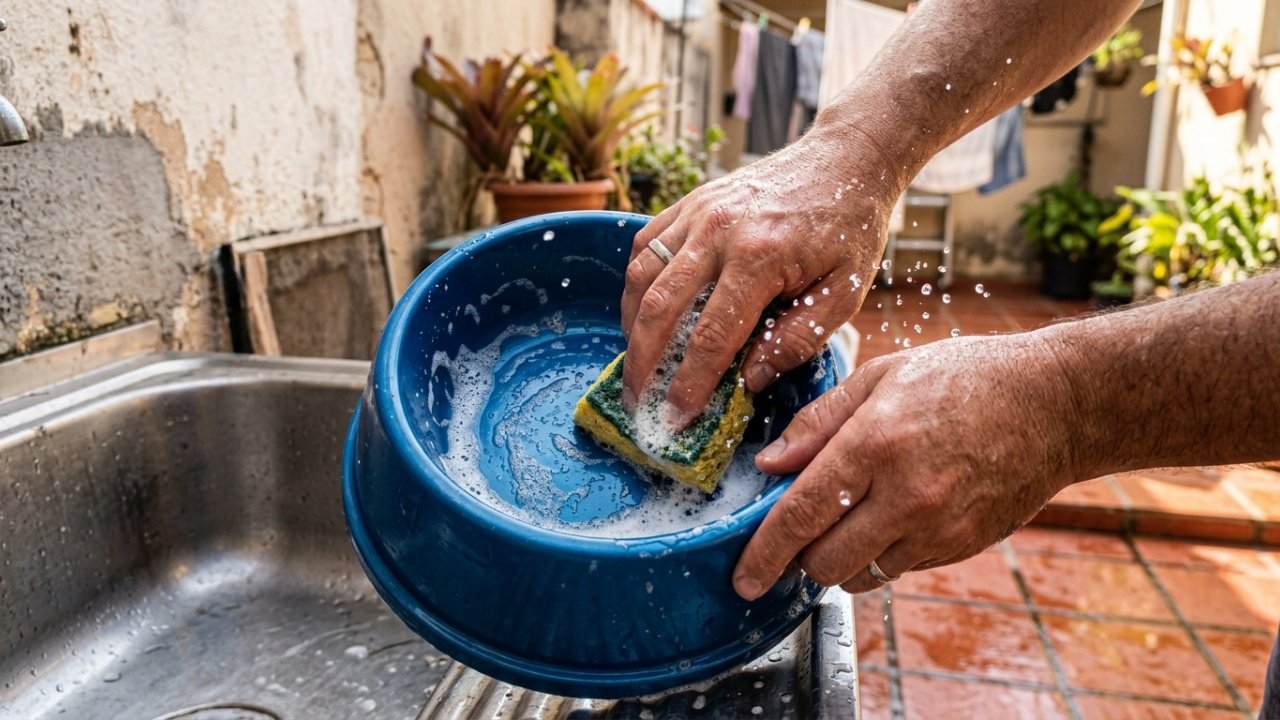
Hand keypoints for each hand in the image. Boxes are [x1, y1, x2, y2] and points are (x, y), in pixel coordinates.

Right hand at [619, 129, 897, 426]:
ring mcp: (698, 211)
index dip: (688, 385)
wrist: (847, 157)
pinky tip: (642, 314)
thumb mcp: (843, 294)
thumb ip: (795, 341)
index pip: (711, 337)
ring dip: (632, 327)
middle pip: (660, 309)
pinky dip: (635, 285)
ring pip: (641, 276)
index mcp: (759, 256)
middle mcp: (718, 230)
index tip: (675, 420)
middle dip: (644, 365)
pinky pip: (645, 245)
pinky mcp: (690, 201)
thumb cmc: (851, 228)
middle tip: (639, 405)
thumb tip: (746, 381)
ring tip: (637, 365)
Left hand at [732, 332, 1088, 598]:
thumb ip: (818, 423)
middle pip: (824, 561)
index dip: (762, 554)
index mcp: (874, 443)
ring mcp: (937, 527)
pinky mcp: (961, 546)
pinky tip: (892, 518)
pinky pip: (899, 570)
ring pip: (860, 576)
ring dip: (839, 561)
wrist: (1053, 403)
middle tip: (797, 534)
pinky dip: (881, 556)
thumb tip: (769, 464)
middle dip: (798, 557)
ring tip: (846, 522)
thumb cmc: (963, 378)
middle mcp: (905, 494)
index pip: (800, 515)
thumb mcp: (882, 376)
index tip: (743, 577)